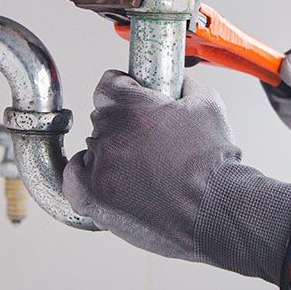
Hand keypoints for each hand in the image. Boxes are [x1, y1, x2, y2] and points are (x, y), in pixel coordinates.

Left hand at [64, 70, 290, 289]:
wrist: (217, 210)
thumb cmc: (215, 161)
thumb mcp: (208, 105)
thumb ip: (187, 84)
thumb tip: (180, 80)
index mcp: (133, 107)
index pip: (108, 84)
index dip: (121, 87)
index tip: (130, 94)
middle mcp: (111, 134)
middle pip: (102, 117)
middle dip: (122, 123)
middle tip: (148, 138)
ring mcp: (100, 168)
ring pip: (93, 147)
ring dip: (110, 151)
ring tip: (141, 167)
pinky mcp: (94, 198)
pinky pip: (72, 177)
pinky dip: (84, 174)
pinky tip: (104, 175)